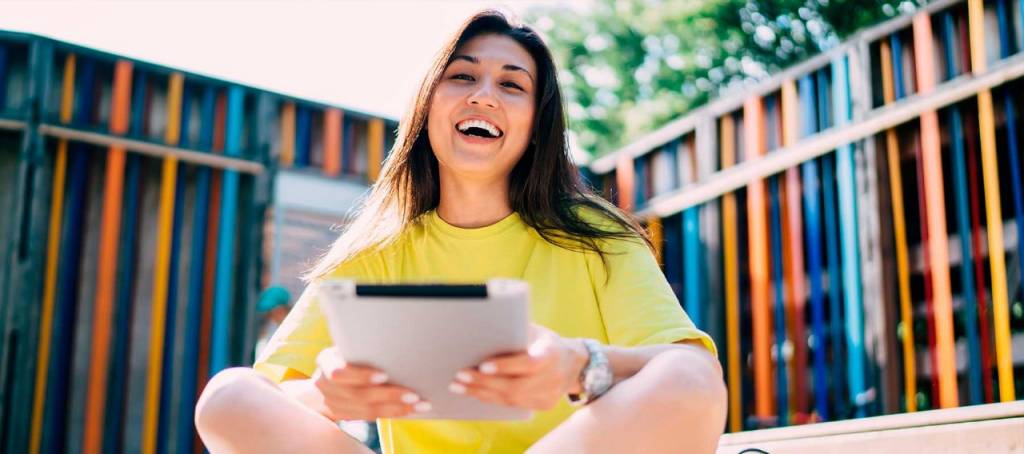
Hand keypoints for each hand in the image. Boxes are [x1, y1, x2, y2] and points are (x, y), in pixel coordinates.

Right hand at [312, 347, 431, 419]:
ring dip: (396, 408)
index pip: (340, 373)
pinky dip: (391, 413)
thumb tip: (400, 340)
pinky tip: (410, 410)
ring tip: (419, 404)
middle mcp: (325, 385)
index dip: (362, 376)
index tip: (384, 376)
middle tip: (413, 394)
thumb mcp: (349, 346)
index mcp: (326, 362)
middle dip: (388, 395)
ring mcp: (332, 402)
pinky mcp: (343, 415)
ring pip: (366, 410)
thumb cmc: (348, 353)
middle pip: (358, 394)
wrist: (327, 377)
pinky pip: (369, 417)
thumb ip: (363, 347)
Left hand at [448, 324, 588, 410]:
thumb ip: (516, 332)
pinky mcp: (543, 406)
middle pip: (514, 387)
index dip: (506, 366)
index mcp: (552, 355)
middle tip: (460, 376)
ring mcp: (548, 396)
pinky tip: (474, 392)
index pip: (528, 364)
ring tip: (458, 386)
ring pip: (511, 399)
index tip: (483, 365)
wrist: (576, 364)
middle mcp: (553, 379)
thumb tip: (482, 328)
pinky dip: (491, 398)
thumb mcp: (537, 332)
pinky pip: (513, 405)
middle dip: (483, 382)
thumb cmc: (547, 342)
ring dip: (481, 393)